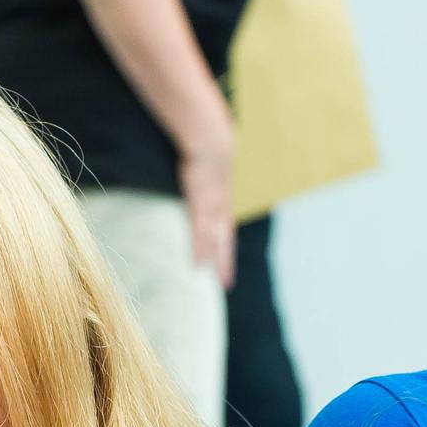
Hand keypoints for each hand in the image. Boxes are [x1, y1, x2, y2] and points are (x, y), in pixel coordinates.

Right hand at [177, 126, 237, 289]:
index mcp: (223, 203)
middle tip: (226, 284)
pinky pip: (200, 233)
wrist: (211, 142)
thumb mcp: (211, 167)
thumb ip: (208, 174)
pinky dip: (200, 249)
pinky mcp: (198, 206)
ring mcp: (211, 210)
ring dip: (215, 261)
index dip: (227, 250)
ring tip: (215, 280)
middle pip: (224, 243)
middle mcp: (220, 210)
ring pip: (214, 242)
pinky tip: (199, 264)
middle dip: (225, 263)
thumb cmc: (209, 150)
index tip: (227, 265)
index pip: (226, 232)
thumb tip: (204, 169)